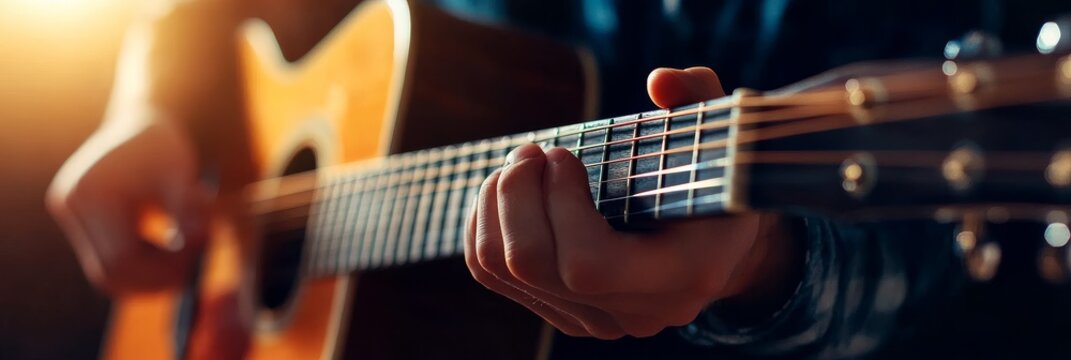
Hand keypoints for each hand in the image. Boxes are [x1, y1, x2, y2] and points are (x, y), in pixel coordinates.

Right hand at [47, 111, 207, 294]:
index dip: (163, 270)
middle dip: (155, 278)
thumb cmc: (166, 149)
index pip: (122, 259)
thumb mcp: (184, 177)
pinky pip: (103, 260)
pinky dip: (137, 265)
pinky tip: (165, 247)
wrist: (140, 125)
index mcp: (92, 193)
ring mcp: (67, 212)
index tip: (197, 259)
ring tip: (181, 253)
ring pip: (106, 273)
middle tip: (192, 268)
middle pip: (111, 272)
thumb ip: (192, 213)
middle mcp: (69, 204)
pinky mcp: (74, 218)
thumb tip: (199, 248)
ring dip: (147, 275)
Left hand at [464, 67, 795, 338]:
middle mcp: (636, 312)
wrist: (716, 244)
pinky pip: (493, 275)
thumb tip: (660, 82)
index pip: (588, 265)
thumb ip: (701, 96)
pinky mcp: (566, 315)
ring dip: (494, 203)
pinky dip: (484, 224)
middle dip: (516, 195)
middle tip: (531, 151)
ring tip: (519, 165)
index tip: (562, 154)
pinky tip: (507, 191)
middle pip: (533, 265)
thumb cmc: (714, 178)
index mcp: (682, 275)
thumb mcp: (722, 133)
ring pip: (504, 269)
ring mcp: (597, 321)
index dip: (559, 204)